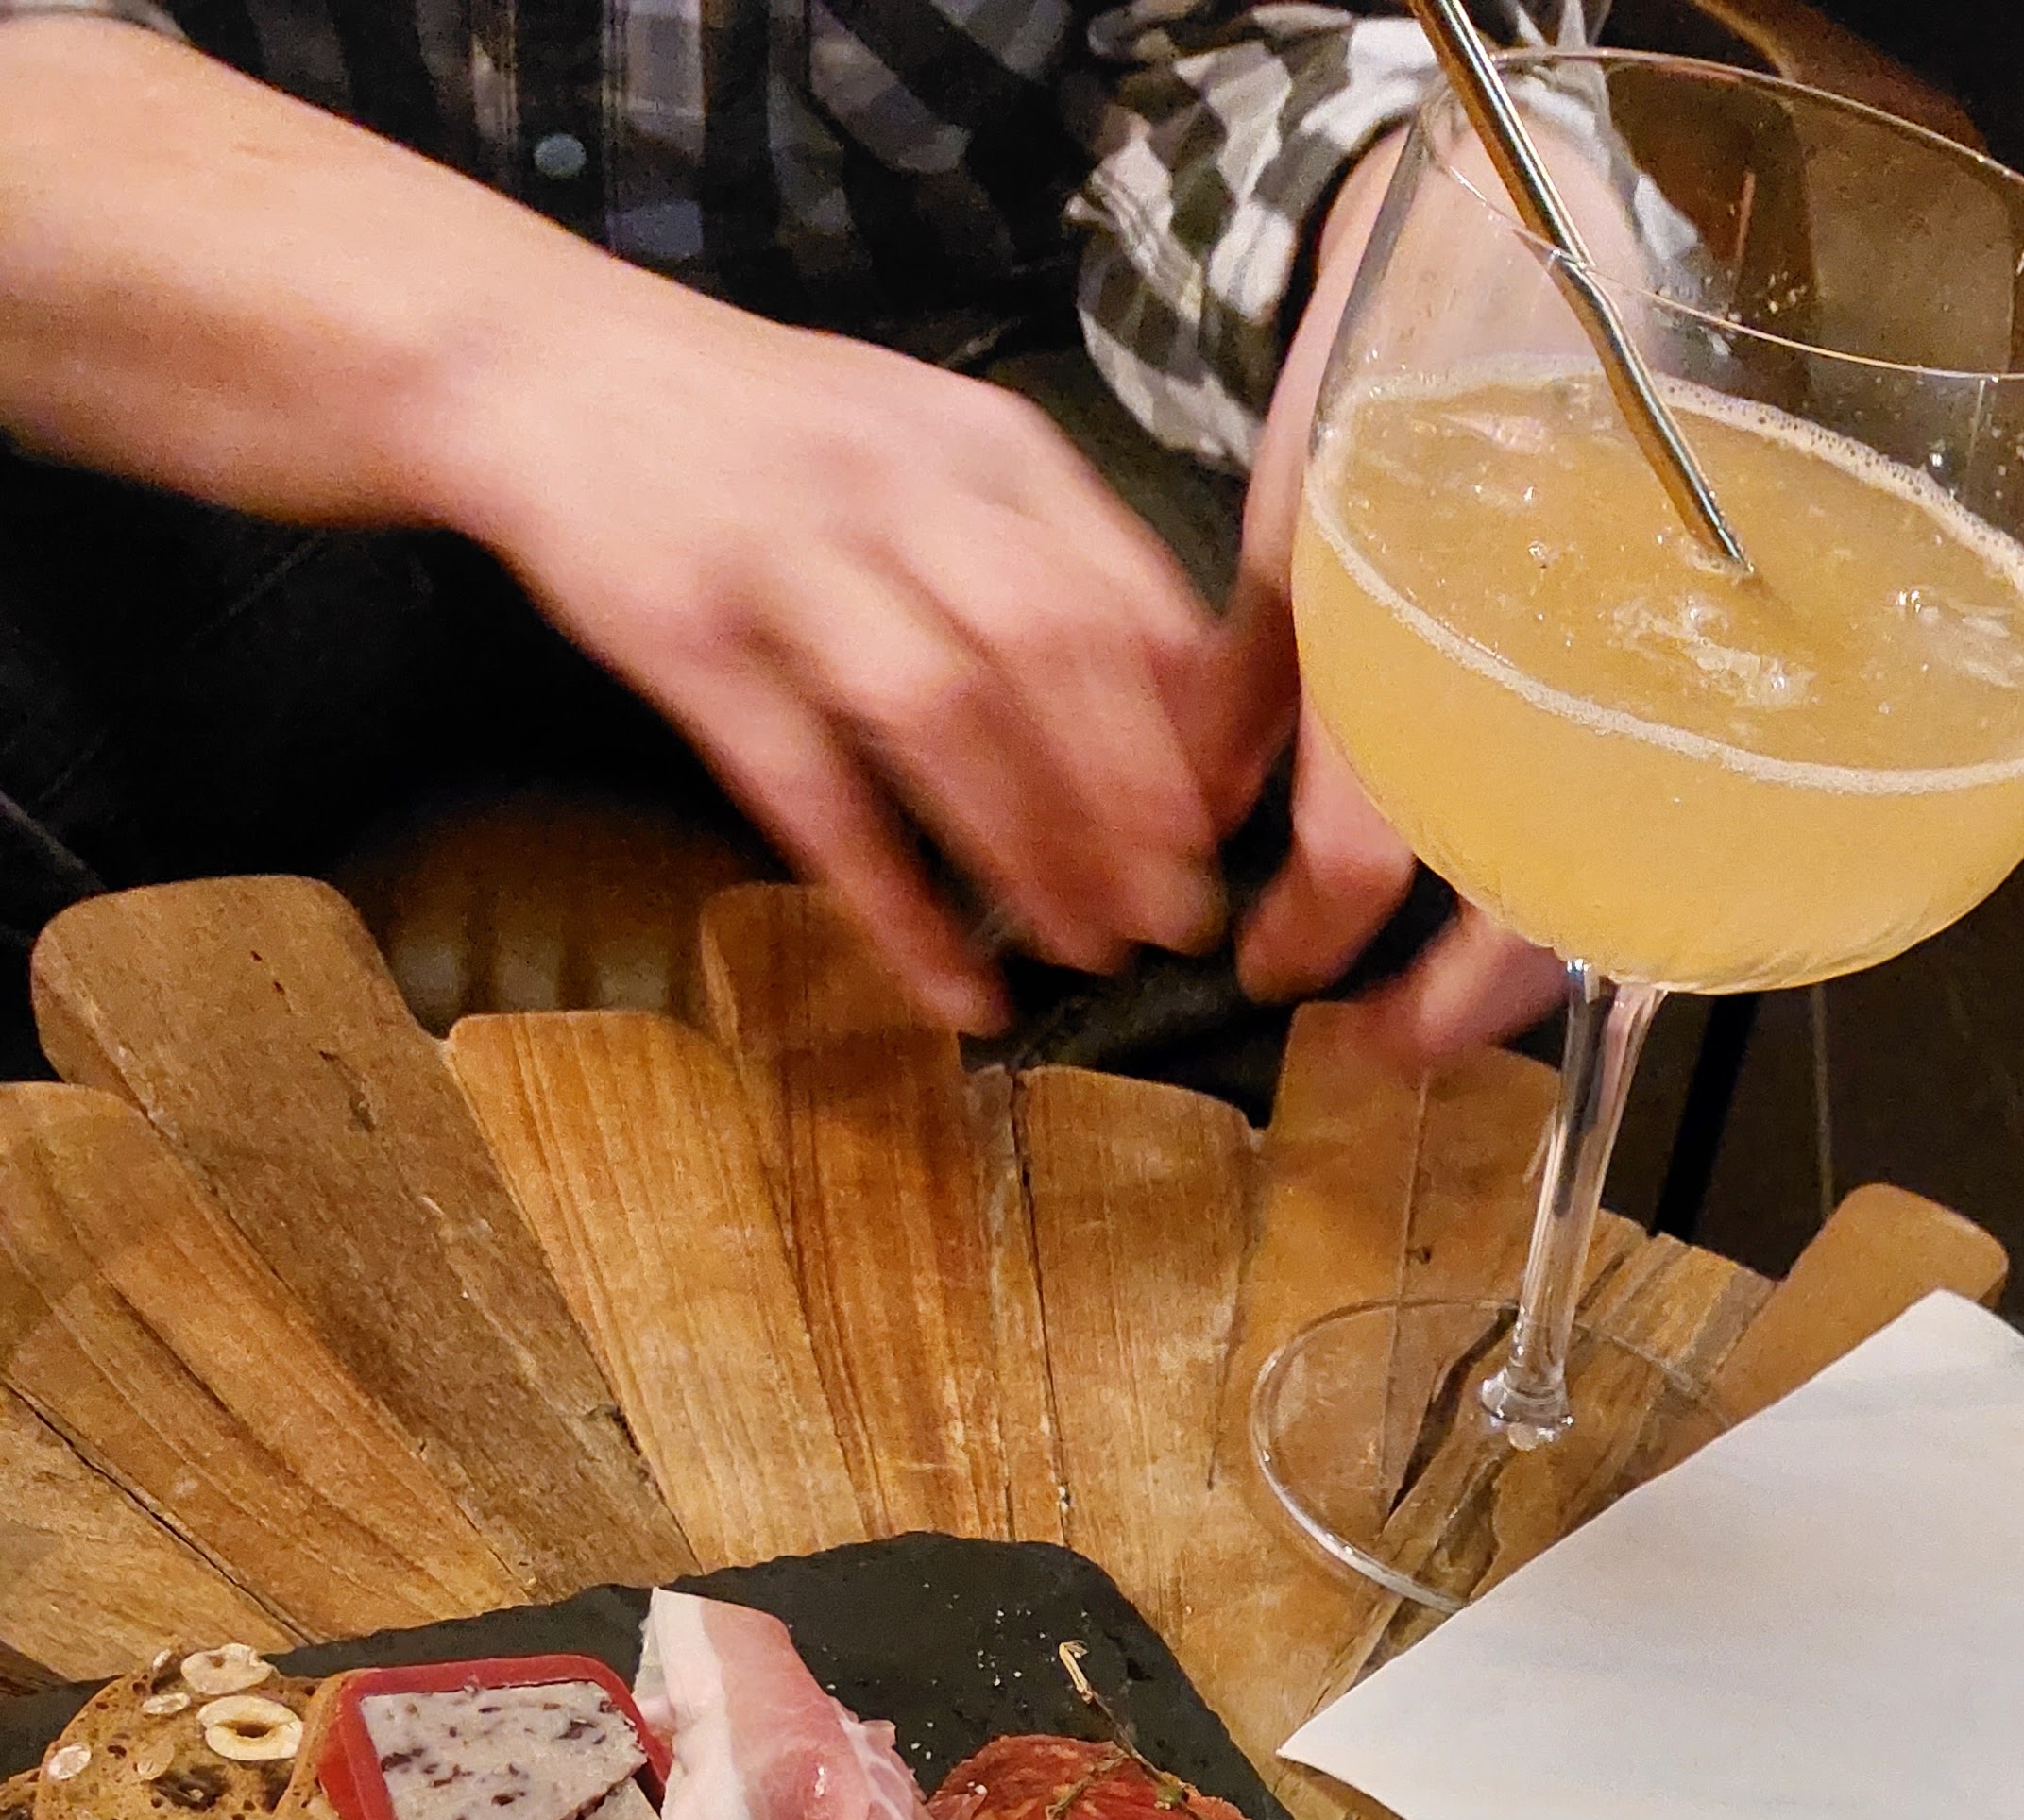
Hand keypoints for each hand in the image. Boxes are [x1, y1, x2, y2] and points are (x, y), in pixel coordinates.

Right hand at [429, 271, 1231, 1034]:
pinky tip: (955, 988)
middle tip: (1176, 919)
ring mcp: (787, 563)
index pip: (1121, 589)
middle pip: (1048, 655)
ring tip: (1089, 954)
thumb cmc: (772, 438)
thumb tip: (1181, 710)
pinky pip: (814, 795)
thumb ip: (1043, 552)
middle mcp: (897, 487)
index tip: (1219, 829)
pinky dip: (896, 904)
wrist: (547, 370)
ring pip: (941, 719)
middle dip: (1127, 804)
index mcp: (981, 444)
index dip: (1183, 726)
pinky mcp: (691, 643)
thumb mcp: (928, 445)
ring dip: (1029, 851)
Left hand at [1204, 139, 1566, 1063]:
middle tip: (1372, 1049)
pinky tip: (1523, 937)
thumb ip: (1256, 671)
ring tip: (1440, 1023)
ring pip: (1607, 895)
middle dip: (1450, 1006)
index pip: (1377, 843)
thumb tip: (1207, 803)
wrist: (1557, 232)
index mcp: (1444, 630)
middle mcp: (1566, 679)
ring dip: (1518, 979)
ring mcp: (1647, 687)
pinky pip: (1648, 841)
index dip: (1315, 932)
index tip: (1270, 974)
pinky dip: (1582, 903)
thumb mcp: (1305, 512)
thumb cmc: (1422, 365)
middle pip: (1532, 910)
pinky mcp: (1687, 688)